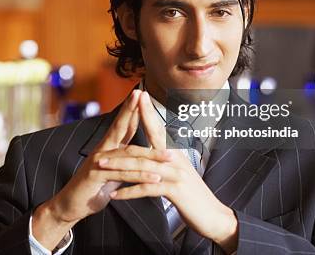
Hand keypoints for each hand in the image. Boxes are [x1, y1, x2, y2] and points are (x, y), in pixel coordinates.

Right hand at [32, 89, 168, 249]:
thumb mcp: (111, 169)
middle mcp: (102, 150)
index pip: (122, 124)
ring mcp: (98, 162)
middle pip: (120, 128)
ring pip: (128, 155)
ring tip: (170, 155)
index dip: (131, 109)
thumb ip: (123, 159)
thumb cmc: (93, 186)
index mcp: (107, 146)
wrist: (71, 204)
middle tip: (141, 95)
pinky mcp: (97, 177)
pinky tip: (155, 178)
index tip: (140, 93)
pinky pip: (123, 175)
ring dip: (151, 155)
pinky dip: (141, 176)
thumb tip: (139, 152)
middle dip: (132, 111)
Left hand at [102, 91, 238, 252]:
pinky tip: (115, 195)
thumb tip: (154, 151)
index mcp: (175, 154)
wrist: (214, 216)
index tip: (138, 97)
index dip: (148, 113)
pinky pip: (147, 189)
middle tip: (100, 150)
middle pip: (144, 147)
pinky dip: (129, 192)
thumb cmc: (194, 196)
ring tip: (101, 168)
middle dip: (120, 149)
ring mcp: (175, 174)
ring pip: (142, 167)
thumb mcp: (180, 173)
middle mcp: (175, 160)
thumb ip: (167, 161)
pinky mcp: (175, 190)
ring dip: (119, 168)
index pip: (158, 129)